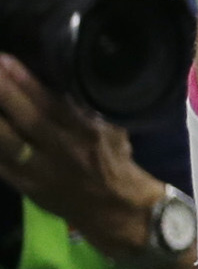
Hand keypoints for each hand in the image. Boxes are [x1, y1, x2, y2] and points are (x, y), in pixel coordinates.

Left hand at [0, 53, 160, 250]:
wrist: (115, 209)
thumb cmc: (114, 162)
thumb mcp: (111, 129)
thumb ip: (86, 108)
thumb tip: (63, 80)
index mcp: (85, 132)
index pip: (51, 102)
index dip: (26, 82)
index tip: (5, 59)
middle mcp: (60, 149)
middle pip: (25, 118)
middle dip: (2, 93)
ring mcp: (38, 169)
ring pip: (6, 141)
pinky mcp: (23, 184)